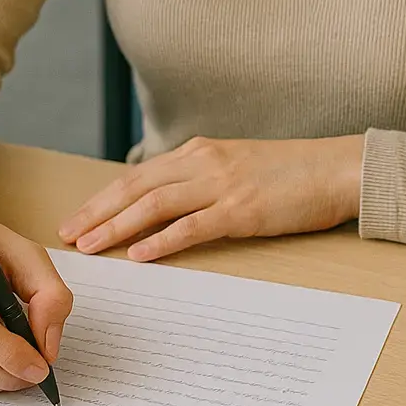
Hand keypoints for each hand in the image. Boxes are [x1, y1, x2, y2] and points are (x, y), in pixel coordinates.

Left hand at [58, 134, 363, 261]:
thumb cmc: (292, 171)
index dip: (103, 197)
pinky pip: (191, 226)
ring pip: (154, 205)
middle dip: (97, 211)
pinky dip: (160, 241)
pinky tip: (138, 254)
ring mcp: (222, 185)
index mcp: (199, 151)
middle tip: (68, 234)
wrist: (337, 167)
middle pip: (136, 187)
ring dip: (116, 226)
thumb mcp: (238, 164)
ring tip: (90, 244)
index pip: (138, 175)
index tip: (78, 216)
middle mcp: (204, 162)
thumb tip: (169, 202)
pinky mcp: (241, 210)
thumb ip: (203, 178)